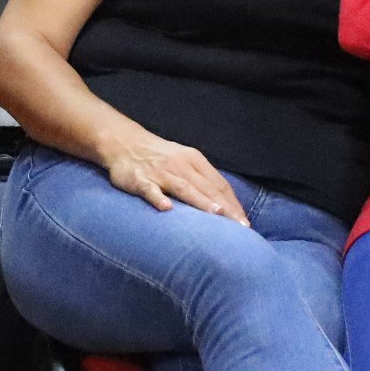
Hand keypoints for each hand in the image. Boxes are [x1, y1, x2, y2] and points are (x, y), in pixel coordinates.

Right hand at [96, 127, 250, 225]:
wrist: (124, 142)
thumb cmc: (160, 157)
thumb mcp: (184, 161)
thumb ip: (202, 180)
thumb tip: (224, 204)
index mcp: (194, 161)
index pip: (219, 184)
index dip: (233, 203)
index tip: (245, 222)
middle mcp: (180, 165)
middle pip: (207, 188)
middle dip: (225, 208)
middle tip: (240, 228)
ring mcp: (160, 172)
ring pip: (184, 188)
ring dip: (201, 201)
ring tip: (216, 215)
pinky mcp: (139, 179)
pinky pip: (150, 190)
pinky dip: (158, 198)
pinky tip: (166, 208)